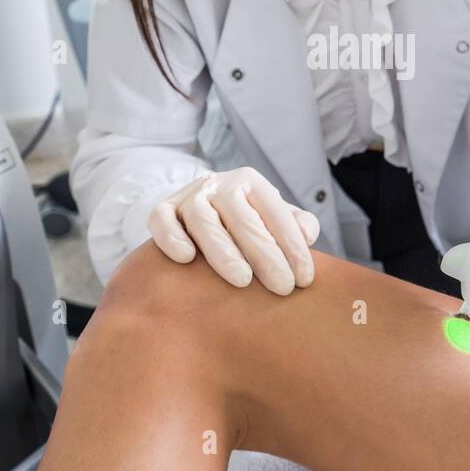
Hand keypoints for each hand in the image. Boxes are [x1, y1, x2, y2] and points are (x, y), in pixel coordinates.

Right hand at [147, 167, 318, 294]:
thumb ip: (296, 224)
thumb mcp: (273, 217)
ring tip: (242, 280)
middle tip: (282, 286)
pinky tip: (186, 258)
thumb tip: (307, 235)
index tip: (303, 280)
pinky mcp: (163, 209)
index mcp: (252, 184)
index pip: (276, 213)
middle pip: (243, 219)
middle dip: (265, 254)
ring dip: (223, 251)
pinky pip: (162, 220)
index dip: (292, 246)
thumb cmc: (246, 221)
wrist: (200, 208)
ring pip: (203, 220)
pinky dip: (171, 237)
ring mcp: (190, 196)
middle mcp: (220, 185)